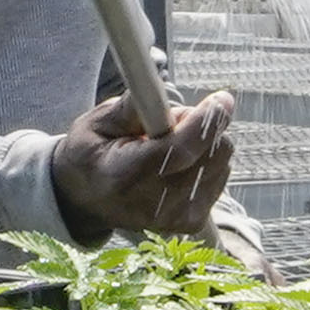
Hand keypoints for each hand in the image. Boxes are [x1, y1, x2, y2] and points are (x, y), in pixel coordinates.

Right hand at [48, 88, 234, 241]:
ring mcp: (178, 217)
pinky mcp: (194, 222)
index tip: (221, 99)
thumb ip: (130, 107)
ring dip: (204, 144)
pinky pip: (221, 175)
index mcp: (126, 177)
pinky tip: (178, 165)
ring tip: (168, 147)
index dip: (206, 123)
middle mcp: (157, 204)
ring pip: (221, 162)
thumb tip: (157, 87)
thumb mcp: (96, 122)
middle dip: (201, 126)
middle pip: (211, 155)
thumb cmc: (92, 156)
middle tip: (169, 123)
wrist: (87, 200)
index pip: (180, 150)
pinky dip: (206, 162)